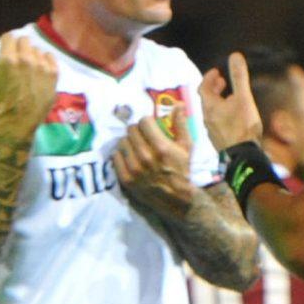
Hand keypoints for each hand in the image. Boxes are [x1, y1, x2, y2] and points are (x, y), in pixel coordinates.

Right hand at [0, 33, 58, 138]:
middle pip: (23, 41)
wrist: (18, 119)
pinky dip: (45, 61)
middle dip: (18, 48)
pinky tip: (39, 71)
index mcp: (8, 58)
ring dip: (32, 55)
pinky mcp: (53, 74)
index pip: (8, 36)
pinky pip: (50, 57)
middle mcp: (26, 59)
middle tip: (16, 62)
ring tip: (28, 69)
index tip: (5, 53)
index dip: (6, 44)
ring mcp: (41, 66)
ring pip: (36, 49)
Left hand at [112, 100, 204, 214]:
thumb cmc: (183, 171)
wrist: (177, 200)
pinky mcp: (126, 179)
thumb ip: (181, 124)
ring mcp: (134, 169)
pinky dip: (121, 154)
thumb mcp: (187, 147)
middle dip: (137, 130)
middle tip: (143, 136)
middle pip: (131, 130)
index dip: (147, 122)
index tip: (151, 127)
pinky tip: (130, 157)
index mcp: (161, 147)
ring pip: (122, 142)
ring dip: (128, 141)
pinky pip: (116, 157)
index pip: (143, 122)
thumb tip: (178, 104)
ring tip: (136, 147)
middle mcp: (146, 157)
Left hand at [198, 52, 261, 151]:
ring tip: (228, 98)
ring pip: (211, 112)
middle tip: (222, 82)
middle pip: (206, 100)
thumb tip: (235, 56)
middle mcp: (207, 118)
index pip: (203, 87)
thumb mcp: (243, 98)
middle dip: (213, 89)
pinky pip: (216, 123)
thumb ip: (239, 77)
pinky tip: (231, 117)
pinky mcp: (218, 141)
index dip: (209, 78)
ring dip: (218, 102)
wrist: (242, 156)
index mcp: (210, 105)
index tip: (217, 72)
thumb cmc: (242, 127)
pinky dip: (221, 114)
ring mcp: (211, 131)